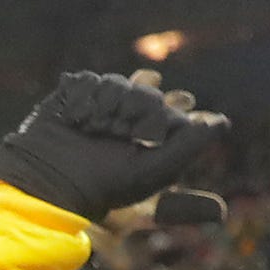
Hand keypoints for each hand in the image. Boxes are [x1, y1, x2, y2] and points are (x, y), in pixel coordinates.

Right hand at [0, 70, 227, 223]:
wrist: (46, 182)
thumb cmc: (100, 188)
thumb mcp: (152, 175)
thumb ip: (188, 148)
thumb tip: (223, 123)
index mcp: (148, 138)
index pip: (173, 109)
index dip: (177, 106)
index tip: (183, 103)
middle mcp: (126, 118)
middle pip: (150, 94)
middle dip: (141, 110)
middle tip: (125, 130)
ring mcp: (100, 104)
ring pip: (122, 85)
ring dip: (110, 109)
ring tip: (94, 131)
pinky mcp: (76, 93)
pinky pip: (93, 81)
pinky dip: (87, 101)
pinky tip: (79, 120)